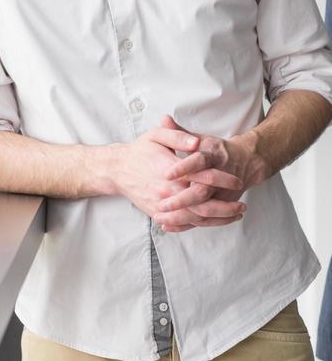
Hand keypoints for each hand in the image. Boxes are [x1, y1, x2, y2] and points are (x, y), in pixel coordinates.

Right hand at [112, 122, 244, 232]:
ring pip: (195, 219)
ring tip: (235, 215)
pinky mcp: (160, 214)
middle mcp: (168, 191)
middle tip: (242, 206)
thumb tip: (196, 142)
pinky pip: (184, 224)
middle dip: (225, 207)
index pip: (202, 177)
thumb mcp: (156, 136)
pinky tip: (215, 222)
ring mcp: (163, 206)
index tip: (237, 180)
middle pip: (203, 205)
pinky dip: (202, 225)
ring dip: (218, 219)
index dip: (222, 179)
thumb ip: (177, 136)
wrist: (118, 170)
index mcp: (170, 170)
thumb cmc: (140, 151)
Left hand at [152, 115, 265, 229]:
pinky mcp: (221, 206)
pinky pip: (205, 219)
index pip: (199, 161)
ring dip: (182, 216)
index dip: (184, 167)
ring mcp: (222, 194)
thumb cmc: (216, 149)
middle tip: (162, 204)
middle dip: (182, 200)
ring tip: (160, 217)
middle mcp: (219, 176)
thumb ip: (180, 131)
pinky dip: (187, 224)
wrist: (246, 162)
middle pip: (202, 191)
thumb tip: (164, 118)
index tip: (167, 173)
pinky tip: (168, 226)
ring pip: (204, 209)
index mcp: (213, 155)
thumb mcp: (200, 137)